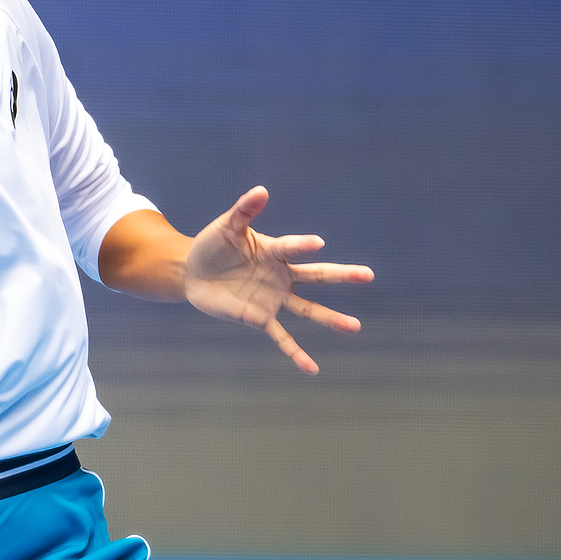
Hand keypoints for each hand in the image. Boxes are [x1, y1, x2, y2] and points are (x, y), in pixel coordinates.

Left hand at [184, 186, 374, 374]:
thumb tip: (262, 190)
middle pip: (316, 276)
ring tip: (354, 326)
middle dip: (341, 276)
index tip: (317, 243)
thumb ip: (244, 210)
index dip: (302, 245)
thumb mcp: (227, 227)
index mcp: (274, 251)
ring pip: (307, 309)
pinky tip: (311, 368)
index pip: (291, 248)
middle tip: (368, 275)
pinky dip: (295, 353)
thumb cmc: (213, 245)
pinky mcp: (259, 318)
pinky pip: (281, 337)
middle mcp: (281, 275)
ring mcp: (273, 298)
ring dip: (330, 318)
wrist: (193, 272)